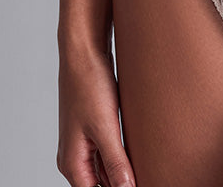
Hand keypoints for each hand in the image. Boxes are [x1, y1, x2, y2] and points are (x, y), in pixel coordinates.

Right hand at [57, 44, 135, 186]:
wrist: (84, 50)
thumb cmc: (89, 85)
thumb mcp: (105, 127)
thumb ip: (116, 163)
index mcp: (72, 163)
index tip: (141, 184)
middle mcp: (74, 156)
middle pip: (100, 184)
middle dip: (123, 183)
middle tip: (150, 175)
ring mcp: (83, 141)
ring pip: (106, 168)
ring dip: (124, 170)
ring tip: (147, 167)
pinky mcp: (94, 126)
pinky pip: (108, 150)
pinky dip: (122, 154)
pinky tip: (140, 152)